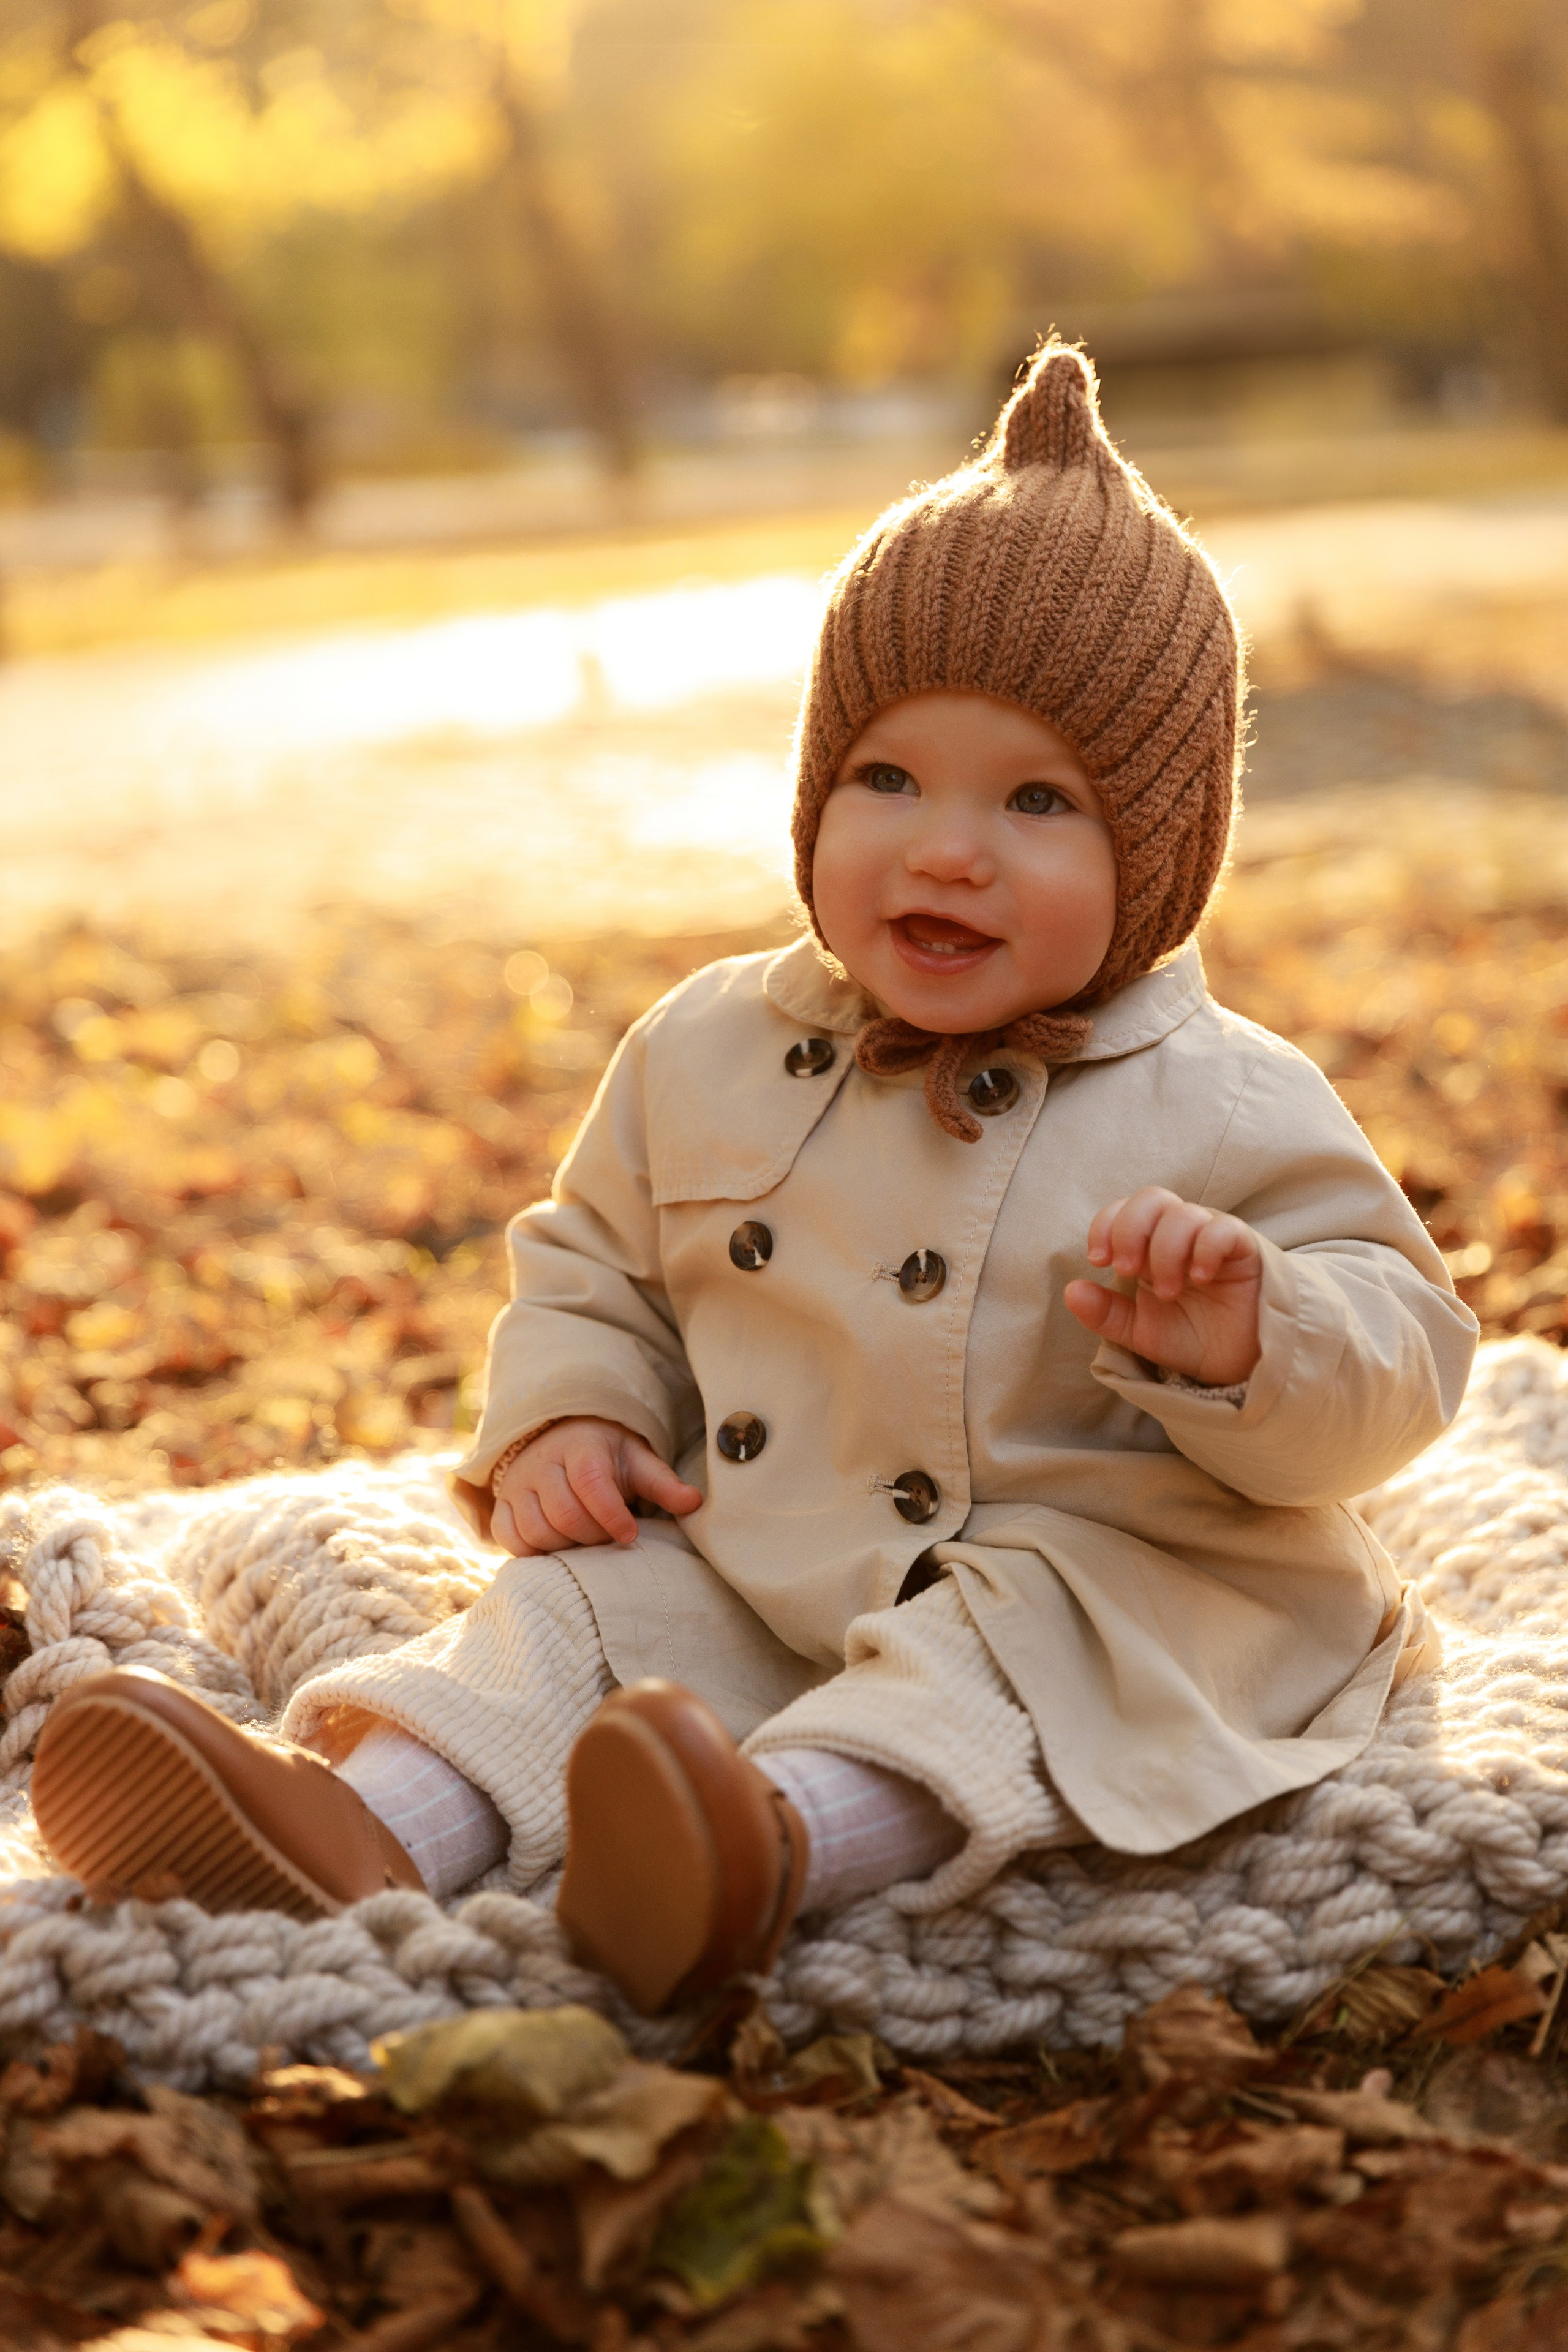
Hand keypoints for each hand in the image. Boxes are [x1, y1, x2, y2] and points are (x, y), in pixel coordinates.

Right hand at [492, 1417, 701, 1555]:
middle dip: (594, 1535)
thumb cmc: (606, 1456)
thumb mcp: (637, 1462)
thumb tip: (695, 1503)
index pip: (590, 1482)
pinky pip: (509, 1538)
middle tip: (610, 1537)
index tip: (630, 1534)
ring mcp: (517, 1485)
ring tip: (587, 1540)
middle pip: (564, 1513)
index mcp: (579, 1446)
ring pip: (536, 1530)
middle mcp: (542, 1463)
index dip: (611, 1514)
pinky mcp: (501, 1505)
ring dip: (566, 1546)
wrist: (560, 1439)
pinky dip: (533, 1551)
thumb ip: (663, 1484)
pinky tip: (557, 1547)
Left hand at [1063, 1187, 1262, 1387]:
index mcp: (1149, 1248)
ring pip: (1184, 1214)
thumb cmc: (1190, 1339)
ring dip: (1166, 1251)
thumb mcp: (1138, 1332)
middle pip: (1151, 1199)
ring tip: (1168, 1292)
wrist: (1239, 1365)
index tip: (1098, 1259)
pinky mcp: (1244, 1249)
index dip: (1105, 1226)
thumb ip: (1105, 1313)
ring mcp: (1212, 1238)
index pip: (1122, 1212)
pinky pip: (1224, 1229)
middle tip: (1127, 1269)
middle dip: (1131, 1229)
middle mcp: (1179, 1235)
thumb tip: (1070, 1291)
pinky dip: (1206, 1248)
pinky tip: (1199, 1278)